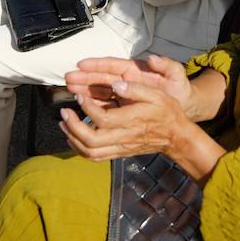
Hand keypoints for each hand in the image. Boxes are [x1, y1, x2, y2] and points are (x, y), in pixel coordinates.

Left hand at [58, 75, 191, 160]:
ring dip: (73, 138)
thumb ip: (135, 89)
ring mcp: (119, 147)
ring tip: (64, 123)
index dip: (87, 107)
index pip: (102, 118)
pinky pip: (95, 156)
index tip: (79, 95)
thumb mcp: (156, 94)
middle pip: (91, 140)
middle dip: (73, 126)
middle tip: (64, 111)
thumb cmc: (166, 113)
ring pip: (90, 151)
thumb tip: (116, 83)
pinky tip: (73, 137)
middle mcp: (123, 137)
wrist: (175, 137)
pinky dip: (79, 149)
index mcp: (131, 120)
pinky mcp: (118, 153)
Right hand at [65, 53, 193, 114]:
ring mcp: (124, 94)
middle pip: (101, 78)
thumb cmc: (180, 88)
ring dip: (85, 90)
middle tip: (68, 78)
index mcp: (135, 70)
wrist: (184, 106)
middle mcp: (126, 81)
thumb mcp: (177, 74)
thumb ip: (166, 65)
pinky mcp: (124, 107)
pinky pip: (105, 105)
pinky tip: (81, 105)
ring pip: (100, 91)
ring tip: (69, 89)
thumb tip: (153, 59)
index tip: (82, 63)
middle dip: (85, 77)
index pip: (113, 65)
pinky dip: (93, 104)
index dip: (97, 64)